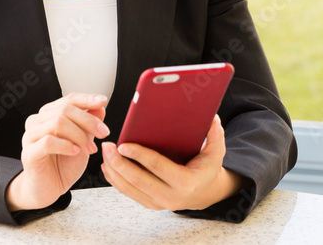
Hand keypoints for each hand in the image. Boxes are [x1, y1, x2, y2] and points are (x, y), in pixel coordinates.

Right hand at [6, 92, 110, 210]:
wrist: (49, 189)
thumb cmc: (64, 165)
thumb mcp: (83, 141)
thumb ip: (89, 124)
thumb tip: (100, 106)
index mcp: (50, 115)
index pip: (69, 99)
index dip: (87, 99)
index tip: (103, 101)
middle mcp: (37, 122)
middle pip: (66, 109)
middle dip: (89, 121)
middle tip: (104, 133)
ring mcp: (30, 136)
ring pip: (58, 123)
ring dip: (79, 135)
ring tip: (89, 148)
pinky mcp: (29, 153)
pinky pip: (48, 142)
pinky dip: (66, 145)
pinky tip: (76, 151)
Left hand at [100, 115, 243, 210]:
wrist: (205, 192)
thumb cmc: (207, 168)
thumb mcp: (216, 151)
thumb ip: (215, 134)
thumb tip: (212, 117)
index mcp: (186, 182)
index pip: (158, 166)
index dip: (139, 155)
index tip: (124, 145)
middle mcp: (171, 196)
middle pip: (138, 179)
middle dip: (119, 162)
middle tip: (108, 147)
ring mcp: (159, 203)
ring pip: (129, 188)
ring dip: (114, 171)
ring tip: (106, 153)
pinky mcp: (151, 204)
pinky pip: (129, 193)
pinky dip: (116, 181)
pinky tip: (109, 167)